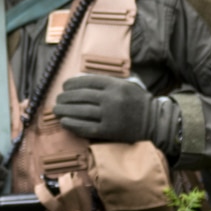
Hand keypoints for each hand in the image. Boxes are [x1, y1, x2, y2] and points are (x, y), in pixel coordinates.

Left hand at [54, 74, 178, 152]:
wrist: (155, 121)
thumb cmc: (139, 100)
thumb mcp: (128, 83)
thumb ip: (109, 80)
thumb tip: (83, 79)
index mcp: (115, 85)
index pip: (87, 81)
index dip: (72, 83)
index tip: (64, 86)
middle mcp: (111, 99)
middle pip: (81, 96)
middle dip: (65, 97)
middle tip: (58, 98)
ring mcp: (110, 116)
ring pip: (81, 111)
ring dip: (65, 110)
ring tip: (56, 110)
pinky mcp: (109, 131)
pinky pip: (86, 127)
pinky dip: (73, 124)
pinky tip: (64, 121)